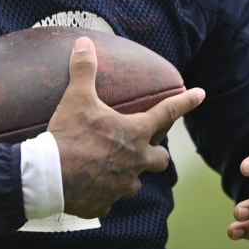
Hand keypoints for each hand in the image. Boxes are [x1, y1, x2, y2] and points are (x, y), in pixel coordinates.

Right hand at [49, 37, 205, 219]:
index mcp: (135, 134)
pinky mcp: (103, 204)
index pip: (168, 113)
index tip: (200, 94)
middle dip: (157, 153)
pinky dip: (101, 193)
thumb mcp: (77, 98)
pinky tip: (89, 187)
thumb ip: (84, 71)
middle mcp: (135, 163)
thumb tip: (84, 44)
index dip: (186, 102)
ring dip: (127, 174)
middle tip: (146, 148)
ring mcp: (121, 186)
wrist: (48, 176)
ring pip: (134, 182)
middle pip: (160, 160)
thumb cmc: (68, 136)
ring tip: (110, 168)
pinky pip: (108, 199)